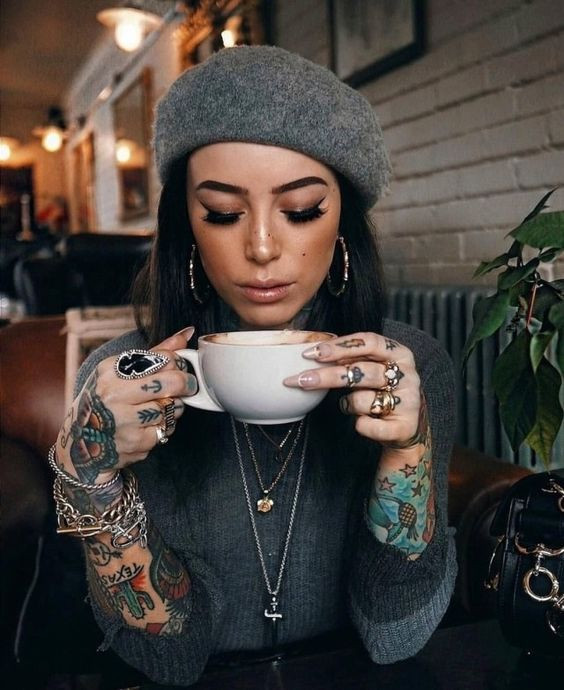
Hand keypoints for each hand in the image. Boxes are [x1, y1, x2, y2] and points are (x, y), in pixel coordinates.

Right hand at [57, 327, 197, 483]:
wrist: (81, 444)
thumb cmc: (104, 402)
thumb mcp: (120, 373)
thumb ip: (155, 354)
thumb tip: (186, 334)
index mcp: (111, 371)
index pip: (161, 358)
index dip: (178, 362)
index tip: (179, 367)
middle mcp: (114, 394)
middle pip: (171, 382)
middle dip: (186, 383)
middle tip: (188, 386)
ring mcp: (124, 420)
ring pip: (172, 407)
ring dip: (174, 407)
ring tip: (160, 407)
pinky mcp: (135, 442)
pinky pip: (167, 429)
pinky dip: (165, 426)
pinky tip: (151, 425)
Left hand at [283, 333, 425, 449]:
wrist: (406, 427)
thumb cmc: (381, 391)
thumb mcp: (371, 368)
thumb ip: (350, 358)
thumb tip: (312, 352)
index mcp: (399, 354)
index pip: (369, 342)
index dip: (339, 346)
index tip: (312, 353)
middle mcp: (407, 375)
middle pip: (362, 370)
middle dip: (328, 375)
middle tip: (301, 379)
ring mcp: (408, 401)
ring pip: (363, 400)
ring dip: (347, 404)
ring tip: (350, 405)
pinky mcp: (404, 427)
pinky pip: (368, 425)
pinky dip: (359, 425)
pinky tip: (362, 422)